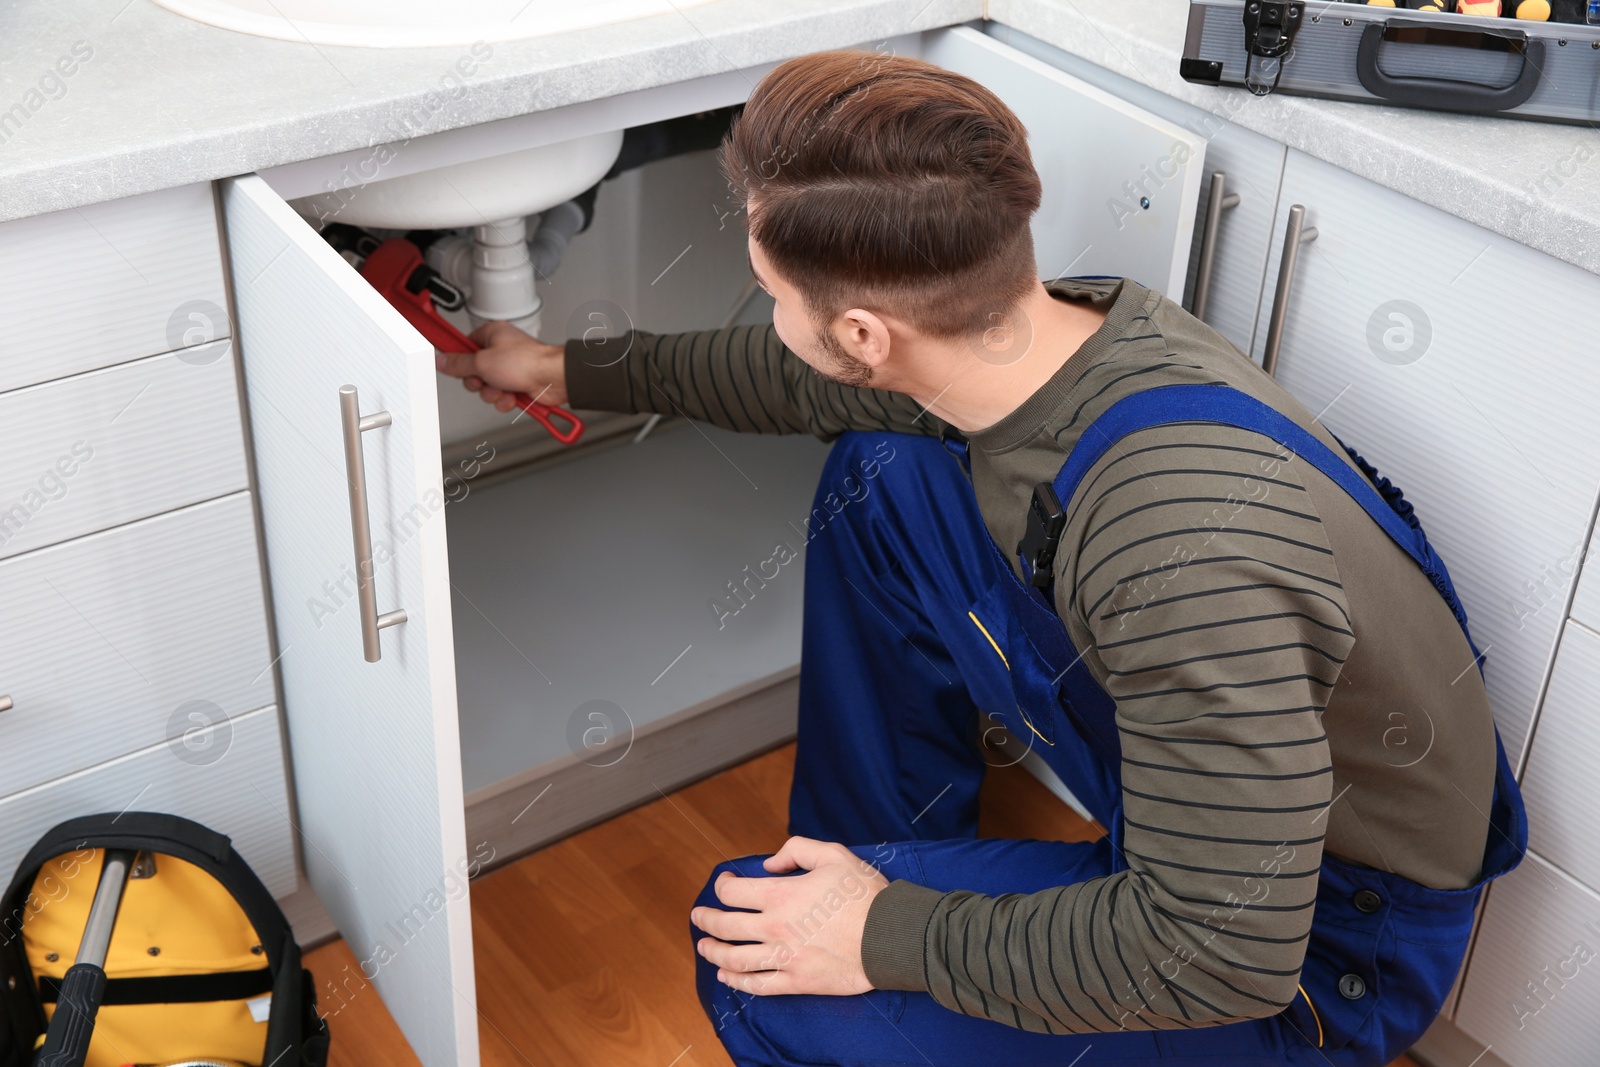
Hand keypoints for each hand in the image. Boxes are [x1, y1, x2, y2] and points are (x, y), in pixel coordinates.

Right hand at [434, 321, 567, 411]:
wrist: (553, 378)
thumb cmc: (528, 361)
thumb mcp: (483, 362)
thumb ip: (459, 363)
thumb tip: (442, 360)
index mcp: (492, 335)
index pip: (463, 345)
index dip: (455, 356)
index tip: (445, 360)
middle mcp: (500, 351)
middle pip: (473, 371)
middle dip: (478, 382)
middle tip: (484, 380)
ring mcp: (510, 370)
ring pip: (486, 388)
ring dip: (492, 393)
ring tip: (503, 388)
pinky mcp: (518, 385)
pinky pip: (501, 397)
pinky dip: (505, 400)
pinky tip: (513, 396)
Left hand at [691, 836, 888, 996]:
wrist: (889, 937)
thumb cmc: (864, 894)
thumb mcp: (833, 854)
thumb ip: (796, 850)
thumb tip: (770, 864)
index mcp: (780, 895)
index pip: (734, 892)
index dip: (722, 886)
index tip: (723, 884)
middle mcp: (774, 928)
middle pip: (725, 927)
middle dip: (706, 920)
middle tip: (698, 916)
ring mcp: (784, 958)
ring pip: (734, 959)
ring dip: (714, 952)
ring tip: (704, 947)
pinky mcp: (797, 981)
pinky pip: (758, 985)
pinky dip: (737, 982)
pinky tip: (727, 976)